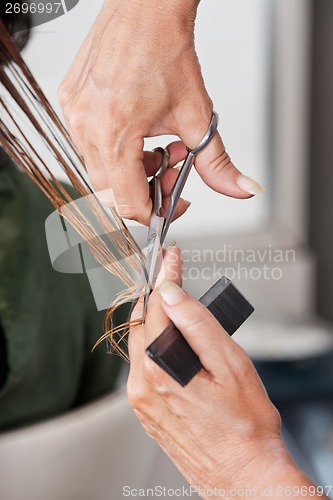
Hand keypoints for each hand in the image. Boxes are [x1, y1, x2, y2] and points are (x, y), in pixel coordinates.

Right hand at [59, 0, 263, 224]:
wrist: (145, 8)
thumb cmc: (165, 50)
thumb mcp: (197, 116)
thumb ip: (218, 163)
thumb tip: (242, 189)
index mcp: (115, 134)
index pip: (127, 204)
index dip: (154, 213)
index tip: (172, 203)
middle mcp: (85, 127)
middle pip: (112, 192)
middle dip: (145, 190)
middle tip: (170, 169)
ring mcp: (73, 115)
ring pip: (100, 171)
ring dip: (131, 171)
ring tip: (156, 147)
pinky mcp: (69, 103)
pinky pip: (89, 146)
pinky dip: (115, 151)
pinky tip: (137, 133)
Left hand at [127, 247, 317, 496]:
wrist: (243, 475)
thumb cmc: (245, 426)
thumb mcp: (230, 364)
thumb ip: (197, 324)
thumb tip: (171, 293)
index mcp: (160, 369)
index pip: (157, 305)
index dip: (165, 276)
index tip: (171, 257)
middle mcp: (142, 384)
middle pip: (141, 322)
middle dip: (155, 292)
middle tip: (169, 271)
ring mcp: (141, 400)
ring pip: (139, 342)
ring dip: (155, 316)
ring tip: (174, 299)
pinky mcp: (146, 410)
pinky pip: (143, 364)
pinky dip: (154, 342)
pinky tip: (172, 337)